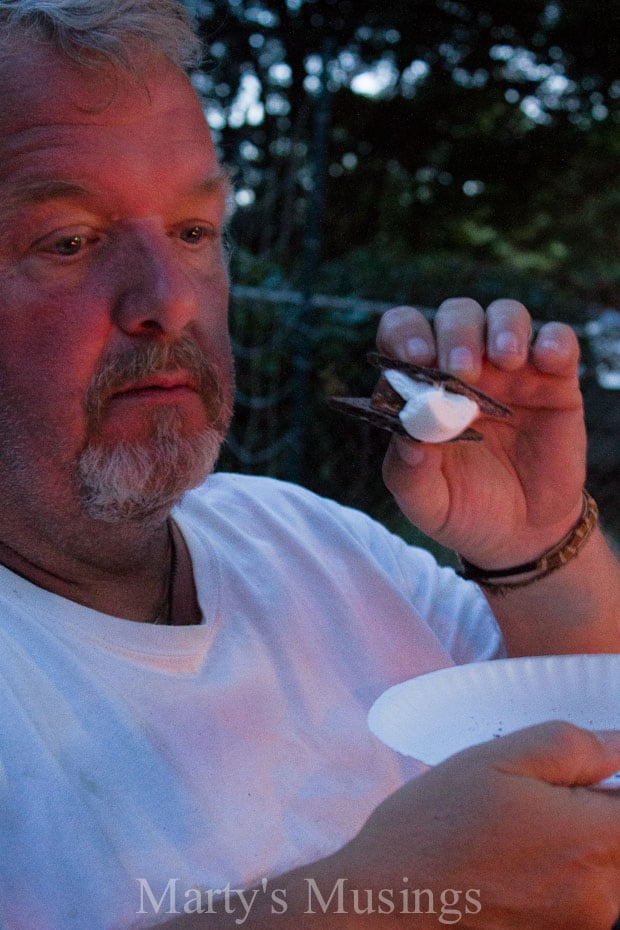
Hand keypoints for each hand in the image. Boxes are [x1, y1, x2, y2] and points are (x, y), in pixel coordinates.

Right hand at [343, 721, 619, 928]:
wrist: (383, 906)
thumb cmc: (434, 826)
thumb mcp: (494, 760)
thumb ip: (570, 747)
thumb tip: (619, 744)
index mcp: (594, 840)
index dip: (611, 785)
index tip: (577, 779)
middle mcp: (603, 897)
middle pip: (617, 839)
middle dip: (588, 812)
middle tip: (530, 800)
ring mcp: (581, 929)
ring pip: (600, 871)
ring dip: (568, 846)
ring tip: (509, 836)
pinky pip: (574, 901)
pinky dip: (551, 879)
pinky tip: (504, 868)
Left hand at [377, 298, 584, 566]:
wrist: (520, 534)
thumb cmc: (463, 509)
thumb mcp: (426, 502)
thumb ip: (408, 471)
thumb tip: (406, 435)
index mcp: (422, 385)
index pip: (404, 334)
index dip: (407, 335)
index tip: (416, 358)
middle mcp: (464, 366)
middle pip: (456, 316)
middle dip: (456, 333)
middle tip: (461, 368)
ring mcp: (510, 370)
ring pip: (506, 314)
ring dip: (503, 327)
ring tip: (506, 360)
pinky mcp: (554, 380)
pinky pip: (557, 340)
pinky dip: (554, 340)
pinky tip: (548, 359)